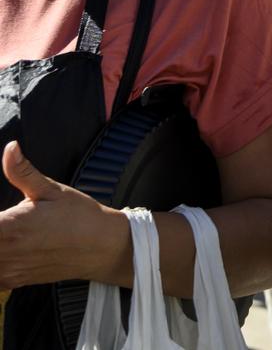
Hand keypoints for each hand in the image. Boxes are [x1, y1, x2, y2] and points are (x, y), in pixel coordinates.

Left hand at [0, 141, 127, 286]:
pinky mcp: (12, 281)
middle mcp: (5, 252)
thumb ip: (22, 172)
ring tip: (3, 231)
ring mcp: (7, 270)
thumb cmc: (80, 216)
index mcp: (9, 227)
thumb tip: (10, 148)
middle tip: (1, 221)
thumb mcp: (52, 189)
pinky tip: (6, 247)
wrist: (102, 247)